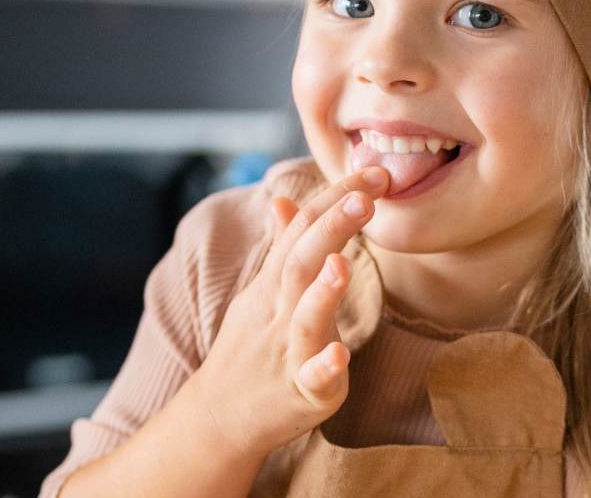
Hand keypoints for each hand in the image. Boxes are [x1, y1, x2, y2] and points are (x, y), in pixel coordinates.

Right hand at [188, 166, 390, 459]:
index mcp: (274, 284)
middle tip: (365, 194)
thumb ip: (280, 246)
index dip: (334, 197)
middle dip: (332, 226)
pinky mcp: (302, 394)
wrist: (218, 420)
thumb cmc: (251, 349)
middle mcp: (279, 312)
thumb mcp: (261, 292)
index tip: (372, 171)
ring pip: (305, 318)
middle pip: (301, 262)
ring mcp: (288, 353)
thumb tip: (284, 199)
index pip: (301, 229)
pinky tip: (342, 354)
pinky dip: (326, 366)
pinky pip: (312, 380)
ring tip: (344, 261)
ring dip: (324, 290)